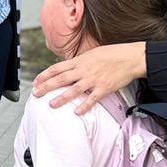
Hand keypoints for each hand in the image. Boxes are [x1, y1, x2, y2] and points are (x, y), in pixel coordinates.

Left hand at [33, 42, 147, 114]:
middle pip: (61, 79)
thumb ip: (79, 62)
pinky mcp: (104, 88)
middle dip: (46, 87)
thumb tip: (68, 68)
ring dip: (61, 98)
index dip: (45, 75)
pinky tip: (77, 112)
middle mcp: (84, 70)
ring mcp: (94, 79)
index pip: (57, 68)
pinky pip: (92, 99)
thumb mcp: (91, 54)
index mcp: (80, 61)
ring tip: (51, 105)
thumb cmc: (112, 54)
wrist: (131, 57)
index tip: (36, 81)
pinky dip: (84, 106)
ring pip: (74, 90)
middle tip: (36, 94)